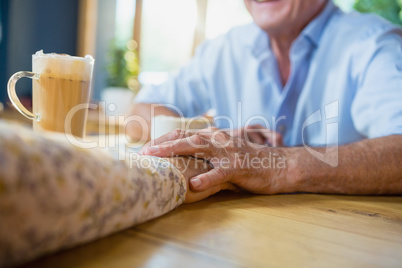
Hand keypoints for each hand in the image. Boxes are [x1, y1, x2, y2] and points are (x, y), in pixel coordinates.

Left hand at [140, 128, 289, 194]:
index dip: (163, 140)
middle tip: (143, 153)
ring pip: (198, 148)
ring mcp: (228, 152)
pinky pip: (220, 173)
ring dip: (175, 152)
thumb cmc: (249, 162)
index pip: (183, 134)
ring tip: (157, 160)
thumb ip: (206, 156)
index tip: (146, 149)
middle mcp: (218, 139)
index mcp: (214, 136)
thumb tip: (184, 164)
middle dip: (162, 144)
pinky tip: (194, 185)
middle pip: (185, 138)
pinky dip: (207, 178)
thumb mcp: (225, 155)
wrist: (278, 166)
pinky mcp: (238, 167)